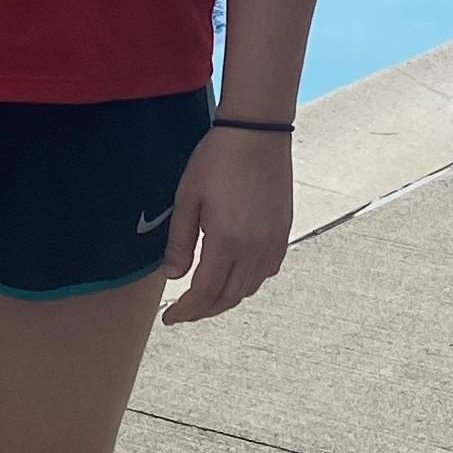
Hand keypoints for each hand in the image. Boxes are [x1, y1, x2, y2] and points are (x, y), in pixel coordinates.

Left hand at [158, 125, 292, 325]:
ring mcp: (273, 242)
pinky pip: (266, 272)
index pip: (205, 293)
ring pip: (249, 288)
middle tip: (183, 313)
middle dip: (204, 311)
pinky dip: (246, 283)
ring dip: (225, 299)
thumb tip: (174, 276)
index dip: (186, 311)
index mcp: (227, 242)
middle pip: (228, 297)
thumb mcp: (187, 198)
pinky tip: (233, 275)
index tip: (170, 319)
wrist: (257, 133)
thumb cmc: (218, 159)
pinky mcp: (283, 233)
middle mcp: (255, 249)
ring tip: (204, 297)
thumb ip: (180, 242)